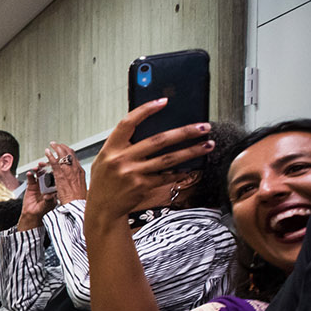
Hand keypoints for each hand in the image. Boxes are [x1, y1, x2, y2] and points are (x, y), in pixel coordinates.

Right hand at [19, 171, 53, 227]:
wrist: (32, 215)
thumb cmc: (43, 210)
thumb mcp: (48, 205)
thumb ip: (49, 199)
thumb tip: (50, 195)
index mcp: (54, 188)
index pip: (56, 178)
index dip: (55, 171)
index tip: (54, 167)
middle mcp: (48, 185)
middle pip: (48, 173)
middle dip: (46, 168)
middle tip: (44, 164)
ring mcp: (40, 185)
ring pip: (40, 174)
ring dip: (38, 170)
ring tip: (36, 168)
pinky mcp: (31, 186)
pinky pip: (31, 178)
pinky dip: (30, 175)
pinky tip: (30, 173)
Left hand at [46, 142, 87, 203]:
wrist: (75, 204)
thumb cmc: (78, 199)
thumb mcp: (81, 187)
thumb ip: (77, 181)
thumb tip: (76, 180)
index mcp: (80, 172)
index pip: (75, 158)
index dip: (70, 152)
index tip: (66, 149)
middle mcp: (75, 169)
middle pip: (70, 154)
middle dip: (63, 147)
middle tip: (57, 144)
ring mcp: (68, 170)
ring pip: (63, 155)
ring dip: (57, 148)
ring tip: (52, 144)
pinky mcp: (60, 174)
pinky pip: (54, 162)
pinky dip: (50, 155)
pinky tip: (47, 152)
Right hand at [86, 103, 215, 222]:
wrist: (102, 209)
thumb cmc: (104, 182)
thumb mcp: (104, 159)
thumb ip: (122, 145)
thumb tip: (149, 129)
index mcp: (110, 149)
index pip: (128, 123)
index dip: (145, 110)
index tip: (163, 101)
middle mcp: (121, 160)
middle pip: (158, 140)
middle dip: (184, 132)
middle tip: (202, 127)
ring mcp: (133, 174)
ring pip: (168, 159)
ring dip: (191, 151)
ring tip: (207, 144)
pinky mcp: (143, 186)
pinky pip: (166, 176)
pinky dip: (180, 171)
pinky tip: (191, 167)